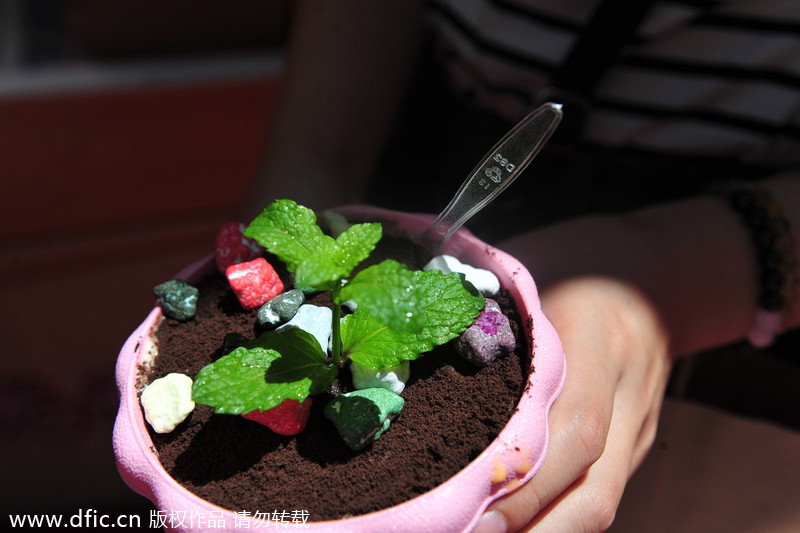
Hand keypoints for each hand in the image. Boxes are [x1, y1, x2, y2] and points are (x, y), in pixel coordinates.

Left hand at [476, 277, 671, 531]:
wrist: (655, 269)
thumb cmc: (577, 260)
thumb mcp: (537, 272)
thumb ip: (497, 322)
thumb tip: (419, 365)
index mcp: (602, 340)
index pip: (577, 431)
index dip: (527, 484)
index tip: (476, 514)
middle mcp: (632, 391)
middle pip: (597, 491)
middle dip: (536, 529)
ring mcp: (642, 420)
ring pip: (603, 500)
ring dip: (547, 530)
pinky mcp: (638, 437)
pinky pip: (601, 488)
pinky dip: (558, 515)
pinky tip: (516, 521)